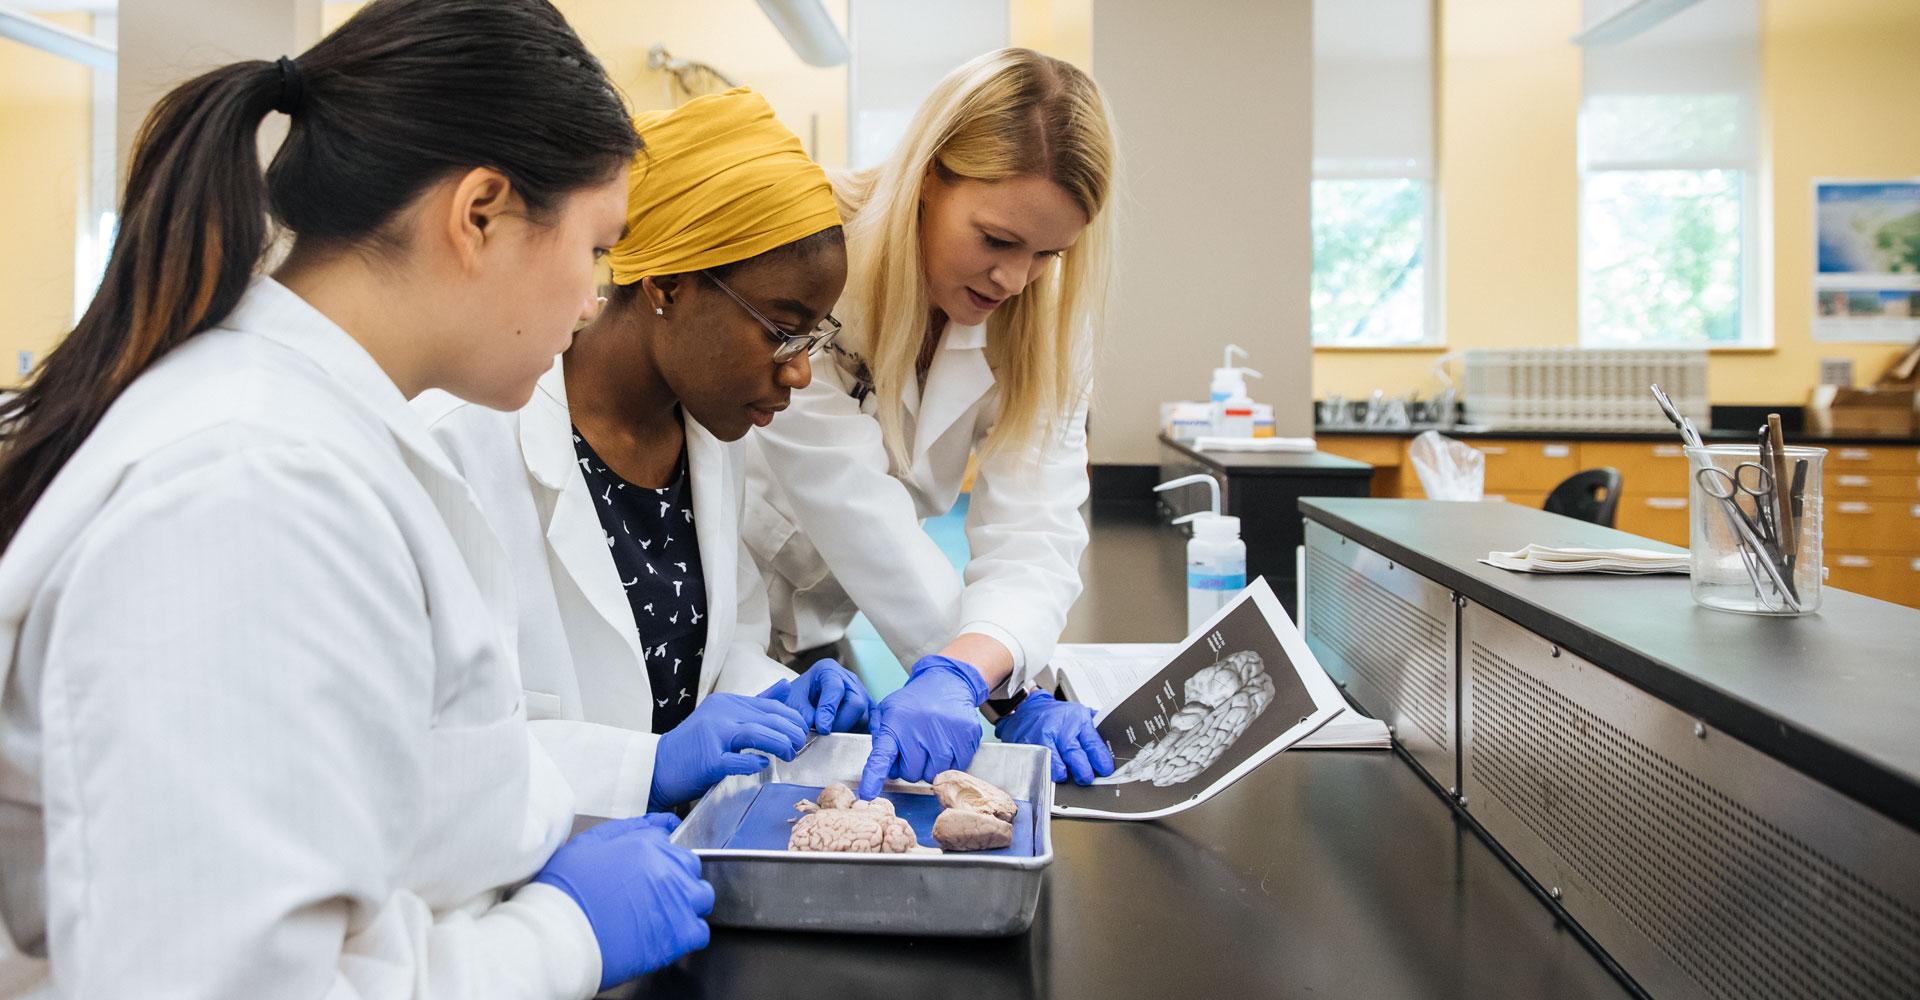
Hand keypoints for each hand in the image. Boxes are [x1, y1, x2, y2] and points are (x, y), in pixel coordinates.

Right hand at [533, 813, 712, 988]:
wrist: (558, 932)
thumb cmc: (565, 890)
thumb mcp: (590, 843)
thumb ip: (629, 830)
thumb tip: (660, 825)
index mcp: (648, 846)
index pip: (676, 847)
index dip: (663, 862)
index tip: (652, 874)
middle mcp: (669, 870)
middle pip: (691, 869)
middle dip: (676, 879)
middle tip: (651, 896)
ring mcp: (677, 902)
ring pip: (701, 898)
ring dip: (687, 904)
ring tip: (660, 916)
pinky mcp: (679, 935)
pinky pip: (700, 931)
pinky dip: (687, 934)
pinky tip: (664, 936)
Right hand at [651, 693, 808, 809]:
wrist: (659, 766)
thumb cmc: (695, 745)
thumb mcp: (725, 717)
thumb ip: (757, 703)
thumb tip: (786, 686)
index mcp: (727, 703)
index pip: (770, 705)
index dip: (792, 718)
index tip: (801, 731)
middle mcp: (720, 714)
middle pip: (767, 718)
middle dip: (791, 732)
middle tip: (800, 745)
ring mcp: (713, 736)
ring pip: (756, 733)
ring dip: (780, 744)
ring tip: (790, 754)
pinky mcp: (708, 759)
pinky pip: (737, 759)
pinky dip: (754, 761)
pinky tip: (763, 763)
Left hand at [759, 658, 870, 733]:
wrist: (800, 702)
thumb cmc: (796, 699)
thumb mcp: (792, 703)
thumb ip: (804, 714)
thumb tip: (821, 729)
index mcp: (828, 671)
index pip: (835, 689)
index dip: (829, 710)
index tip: (822, 728)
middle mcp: (848, 679)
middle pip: (856, 703)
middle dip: (841, 723)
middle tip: (826, 735)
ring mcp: (860, 693)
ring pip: (865, 716)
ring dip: (848, 730)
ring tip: (830, 737)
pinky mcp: (867, 708)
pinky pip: (870, 722)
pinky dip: (861, 733)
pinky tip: (848, 740)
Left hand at [857, 655, 989, 798]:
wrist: (948, 682)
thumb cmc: (915, 702)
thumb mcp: (888, 710)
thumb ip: (880, 736)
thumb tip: (880, 765)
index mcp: (896, 724)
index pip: (882, 756)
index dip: (874, 777)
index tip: (868, 794)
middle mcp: (920, 729)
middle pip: (911, 774)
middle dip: (911, 767)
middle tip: (914, 750)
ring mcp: (945, 733)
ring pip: (934, 774)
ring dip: (930, 767)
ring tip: (930, 746)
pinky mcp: (966, 736)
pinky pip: (956, 767)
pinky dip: (950, 763)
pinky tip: (946, 745)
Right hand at [993, 691, 1114, 784]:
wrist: (1029, 709)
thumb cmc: (1058, 715)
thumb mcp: (1080, 714)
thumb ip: (1096, 728)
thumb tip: (1114, 746)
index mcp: (1078, 720)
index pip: (1092, 743)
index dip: (1101, 759)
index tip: (1106, 769)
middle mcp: (1061, 728)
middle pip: (1074, 754)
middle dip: (1083, 771)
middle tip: (1086, 778)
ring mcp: (1044, 738)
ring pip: (1055, 762)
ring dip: (1062, 773)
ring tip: (1067, 776)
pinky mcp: (1030, 746)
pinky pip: (1040, 764)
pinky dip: (1046, 771)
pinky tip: (1051, 773)